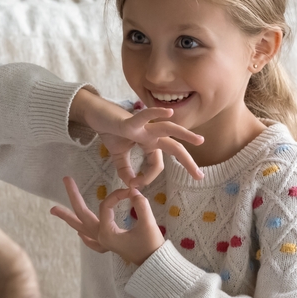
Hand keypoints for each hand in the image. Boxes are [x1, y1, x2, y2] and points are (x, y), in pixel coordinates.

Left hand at [50, 177, 163, 265]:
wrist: (155, 266)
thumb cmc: (151, 246)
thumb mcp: (148, 224)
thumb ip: (141, 204)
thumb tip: (133, 190)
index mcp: (107, 232)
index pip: (105, 205)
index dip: (117, 195)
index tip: (131, 191)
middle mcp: (100, 237)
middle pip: (82, 214)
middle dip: (73, 196)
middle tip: (65, 179)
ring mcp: (103, 242)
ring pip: (81, 228)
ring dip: (68, 218)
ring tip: (53, 210)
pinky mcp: (110, 246)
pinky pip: (92, 241)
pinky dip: (84, 236)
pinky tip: (79, 234)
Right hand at [72, 90, 204, 186]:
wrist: (96, 115)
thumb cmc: (110, 130)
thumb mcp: (119, 155)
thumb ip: (125, 170)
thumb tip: (131, 185)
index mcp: (150, 143)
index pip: (156, 165)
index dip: (147, 177)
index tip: (135, 185)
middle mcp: (151, 134)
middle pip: (174, 148)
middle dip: (188, 161)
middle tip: (200, 176)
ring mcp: (142, 127)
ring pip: (168, 129)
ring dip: (184, 134)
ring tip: (199, 140)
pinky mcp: (130, 121)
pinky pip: (144, 117)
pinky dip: (156, 113)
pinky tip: (169, 112)